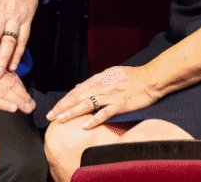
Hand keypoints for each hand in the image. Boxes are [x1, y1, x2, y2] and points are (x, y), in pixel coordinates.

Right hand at [0, 41, 35, 112]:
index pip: (5, 71)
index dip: (18, 81)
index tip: (24, 89)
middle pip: (8, 82)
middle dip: (22, 93)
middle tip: (31, 102)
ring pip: (2, 91)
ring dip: (17, 100)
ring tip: (27, 107)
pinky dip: (2, 104)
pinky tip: (12, 108)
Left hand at [45, 66, 159, 129]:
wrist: (150, 79)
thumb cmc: (132, 77)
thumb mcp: (110, 74)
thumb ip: (94, 81)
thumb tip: (78, 87)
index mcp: (98, 79)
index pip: (76, 91)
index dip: (64, 100)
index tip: (54, 109)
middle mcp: (101, 87)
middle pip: (77, 97)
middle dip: (62, 107)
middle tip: (50, 116)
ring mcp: (110, 96)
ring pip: (86, 105)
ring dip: (72, 112)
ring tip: (60, 120)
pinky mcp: (119, 105)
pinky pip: (104, 113)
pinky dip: (93, 119)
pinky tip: (84, 126)